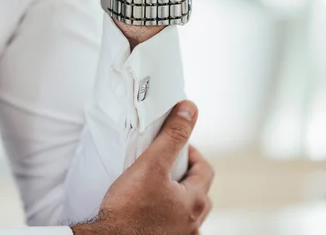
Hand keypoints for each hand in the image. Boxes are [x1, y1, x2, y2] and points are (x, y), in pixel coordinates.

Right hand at [71, 101, 214, 234]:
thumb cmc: (128, 208)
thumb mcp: (151, 164)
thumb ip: (172, 136)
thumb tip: (189, 109)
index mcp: (195, 202)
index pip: (204, 169)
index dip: (191, 152)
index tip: (174, 146)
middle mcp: (193, 223)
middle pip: (198, 191)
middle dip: (184, 174)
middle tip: (164, 164)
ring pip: (185, 210)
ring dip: (176, 196)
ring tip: (155, 186)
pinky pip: (172, 224)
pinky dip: (165, 213)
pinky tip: (148, 209)